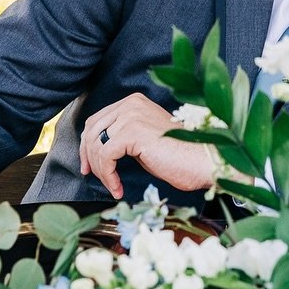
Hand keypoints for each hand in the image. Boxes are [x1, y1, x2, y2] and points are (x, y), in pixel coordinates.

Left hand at [80, 93, 215, 198]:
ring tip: (113, 185)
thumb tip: (96, 148)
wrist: (200, 161)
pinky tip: (117, 187)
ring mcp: (132, 115)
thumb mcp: (144, 139)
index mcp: (134, 102)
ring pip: (97, 145)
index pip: (97, 120)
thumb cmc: (178, 156)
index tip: (89, 165)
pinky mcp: (133, 132)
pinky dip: (108, 175)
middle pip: (92, 130)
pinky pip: (106, 156)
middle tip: (91, 175)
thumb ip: (123, 135)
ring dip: (101, 171)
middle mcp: (132, 104)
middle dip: (88, 156)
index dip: (88, 144)